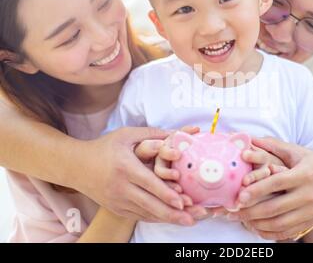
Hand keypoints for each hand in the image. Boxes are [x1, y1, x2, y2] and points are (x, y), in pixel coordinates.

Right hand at [79, 126, 197, 225]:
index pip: (148, 184)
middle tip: (192, 220)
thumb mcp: (126, 135)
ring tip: (187, 222)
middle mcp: (120, 187)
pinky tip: (171, 219)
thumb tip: (177, 133)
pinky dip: (156, 218)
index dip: (166, 193)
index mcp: (125, 168)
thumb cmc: (104, 147)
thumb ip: (152, 134)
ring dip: (167, 218)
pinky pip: (139, 216)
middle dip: (172, 213)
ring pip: (146, 214)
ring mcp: (117, 201)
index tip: (182, 202)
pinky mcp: (117, 209)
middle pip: (150, 204)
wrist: (76, 166)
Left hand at [230, 137, 312, 240]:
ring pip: (280, 223)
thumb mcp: (299, 153)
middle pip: (276, 207)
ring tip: (240, 219)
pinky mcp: (311, 222)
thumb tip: (250, 139)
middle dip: (252, 211)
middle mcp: (310, 194)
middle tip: (232, 211)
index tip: (240, 195)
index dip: (258, 190)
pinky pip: (288, 232)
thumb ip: (274, 147)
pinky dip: (270, 233)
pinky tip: (256, 228)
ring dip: (258, 224)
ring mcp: (312, 211)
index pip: (278, 183)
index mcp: (305, 174)